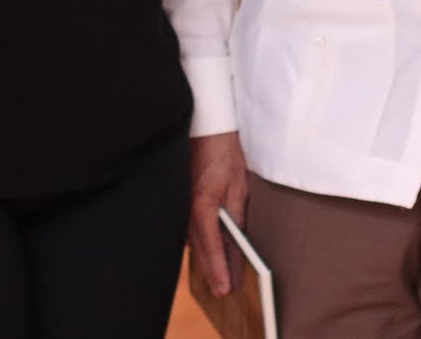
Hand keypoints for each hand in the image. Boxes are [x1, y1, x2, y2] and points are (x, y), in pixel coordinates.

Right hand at [186, 131, 248, 297]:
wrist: (205, 129)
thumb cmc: (224, 156)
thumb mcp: (238, 187)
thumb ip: (236, 216)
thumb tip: (239, 243)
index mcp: (203, 206)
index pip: (212, 247)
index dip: (220, 270)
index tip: (226, 289)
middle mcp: (187, 210)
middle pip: (200, 250)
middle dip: (212, 271)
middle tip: (224, 292)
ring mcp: (181, 206)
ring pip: (192, 242)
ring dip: (205, 258)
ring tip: (218, 277)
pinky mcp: (181, 202)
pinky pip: (188, 230)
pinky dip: (198, 243)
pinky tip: (206, 252)